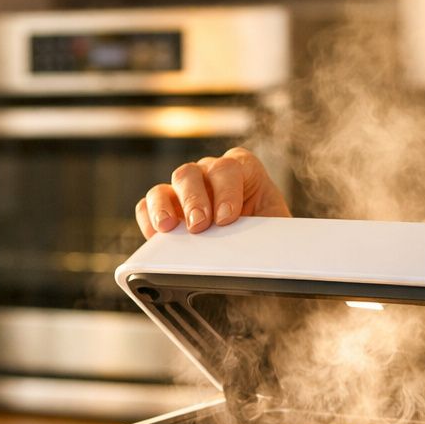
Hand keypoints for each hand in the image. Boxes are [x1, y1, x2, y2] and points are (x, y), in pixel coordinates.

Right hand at [135, 146, 290, 238]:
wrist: (261, 256)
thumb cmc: (269, 240)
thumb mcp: (276, 233)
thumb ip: (269, 233)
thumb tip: (262, 246)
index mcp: (243, 171)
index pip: (229, 167)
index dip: (226, 190)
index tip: (227, 218)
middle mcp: (211, 174)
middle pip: (192, 173)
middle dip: (194, 199)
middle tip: (200, 225)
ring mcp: (187, 190)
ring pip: (168, 186)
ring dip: (166, 206)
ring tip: (169, 228)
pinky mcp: (167, 209)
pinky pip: (148, 205)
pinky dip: (148, 218)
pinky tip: (156, 236)